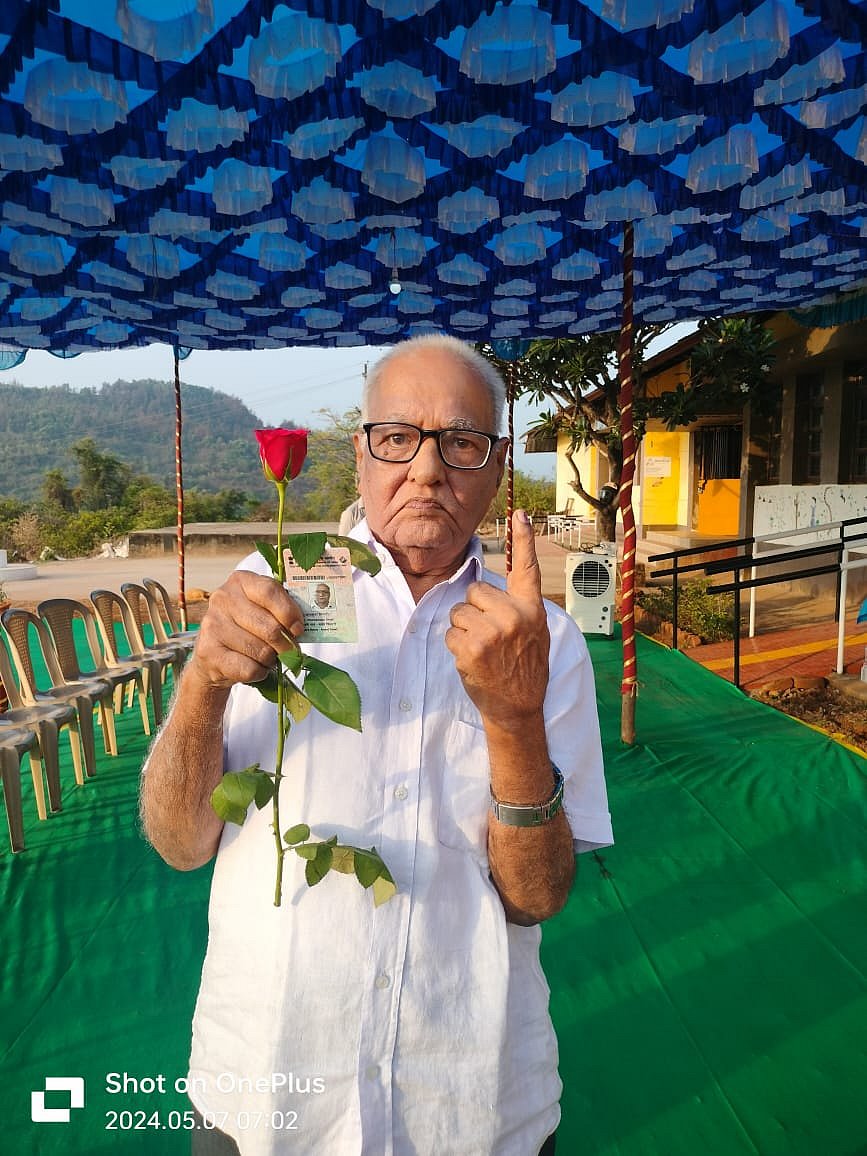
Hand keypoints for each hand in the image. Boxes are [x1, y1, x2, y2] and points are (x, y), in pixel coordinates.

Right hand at [186, 570, 304, 690]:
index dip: (289, 612)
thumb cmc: (247, 629)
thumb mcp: (263, 610)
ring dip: (271, 660)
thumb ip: (281, 611)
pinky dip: (259, 673)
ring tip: (267, 658)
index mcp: (240, 581)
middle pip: (269, 626)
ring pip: (261, 651)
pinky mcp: (208, 652)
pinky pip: (248, 669)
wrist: (213, 656)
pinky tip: (254, 668)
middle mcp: (222, 599)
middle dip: (286, 644)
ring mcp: (212, 625)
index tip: (299, 629)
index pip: (270, 591)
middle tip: (290, 651)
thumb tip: (302, 629)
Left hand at [445, 510, 549, 729]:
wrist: (518, 707)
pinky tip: (473, 660)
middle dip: (475, 610)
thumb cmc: (525, 667)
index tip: (520, 514)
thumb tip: (495, 587)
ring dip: (463, 630)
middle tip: (490, 635)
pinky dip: (455, 647)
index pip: (527, 569)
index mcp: (531, 609)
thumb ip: (520, 608)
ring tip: (482, 649)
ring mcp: (492, 632)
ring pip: (458, 612)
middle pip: (475, 591)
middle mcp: (514, 616)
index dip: (524, 539)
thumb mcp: (535, 633)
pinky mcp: (471, 649)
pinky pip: (450, 634)